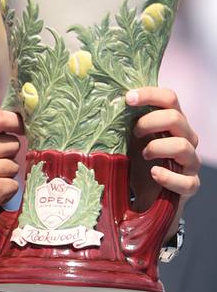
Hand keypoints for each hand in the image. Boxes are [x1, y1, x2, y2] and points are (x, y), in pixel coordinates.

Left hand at [126, 87, 199, 220]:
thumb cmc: (138, 163)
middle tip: (133, 132)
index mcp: (172, 123)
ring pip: (182, 145)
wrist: (146, 197)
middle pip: (175, 118)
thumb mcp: (130, 141)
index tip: (128, 98)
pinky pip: (186, 181)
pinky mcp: (190, 184)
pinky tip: (154, 174)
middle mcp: (186, 138)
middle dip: (149, 122)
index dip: (150, 94)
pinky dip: (167, 176)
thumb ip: (125, 124)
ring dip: (157, 147)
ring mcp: (190, 162)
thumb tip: (101, 106)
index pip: (169, 98)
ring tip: (142, 154)